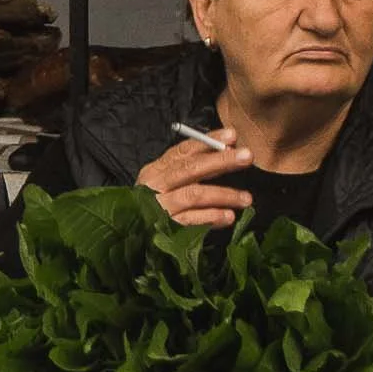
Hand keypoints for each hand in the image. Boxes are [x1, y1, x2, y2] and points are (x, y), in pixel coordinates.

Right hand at [135, 129, 254, 227]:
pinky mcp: (164, 227)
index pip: (184, 150)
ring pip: (194, 194)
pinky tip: (228, 217)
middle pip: (191, 169)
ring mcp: (160, 206)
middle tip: (246, 157)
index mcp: (156, 170)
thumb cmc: (152, 205)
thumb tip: (226, 152)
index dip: (208, 142)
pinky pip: (191, 220)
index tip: (232, 136)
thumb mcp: (164, 182)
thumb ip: (189, 168)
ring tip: (246, 198)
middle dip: (221, 161)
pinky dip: (211, 217)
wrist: (126, 235)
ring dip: (223, 194)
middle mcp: (156, 185)